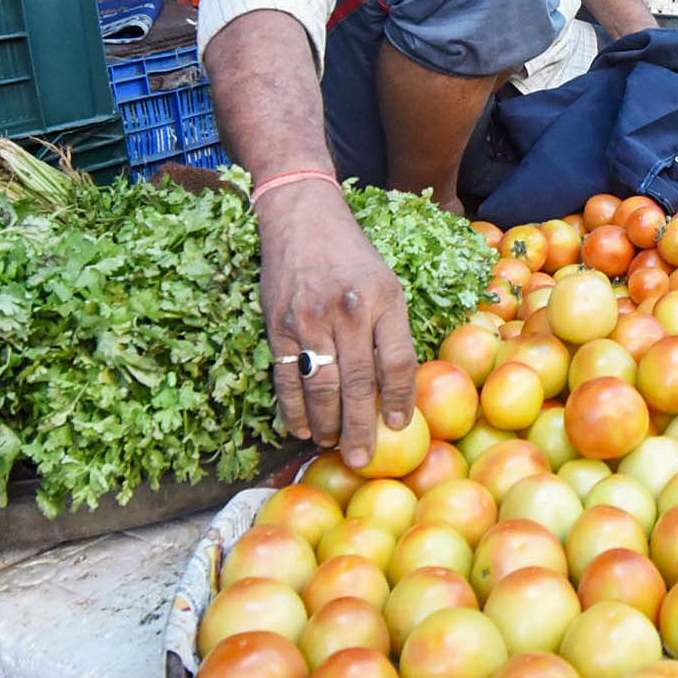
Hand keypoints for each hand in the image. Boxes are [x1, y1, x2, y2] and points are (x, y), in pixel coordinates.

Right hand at [257, 181, 417, 467]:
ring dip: (326, 424)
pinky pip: (287, 377)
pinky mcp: (278, 325)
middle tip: (361, 459)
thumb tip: (397, 390)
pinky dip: (293, 409)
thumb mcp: (387, 282)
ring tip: (332, 445)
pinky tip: (301, 428)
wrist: (302, 217)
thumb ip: (391, 330)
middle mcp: (349, 311)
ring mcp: (310, 319)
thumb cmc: (352, 256)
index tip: (399, 427)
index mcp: (384, 299)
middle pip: (358, 383)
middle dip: (360, 429)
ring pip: (321, 387)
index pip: (397, 362)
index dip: (400, 400)